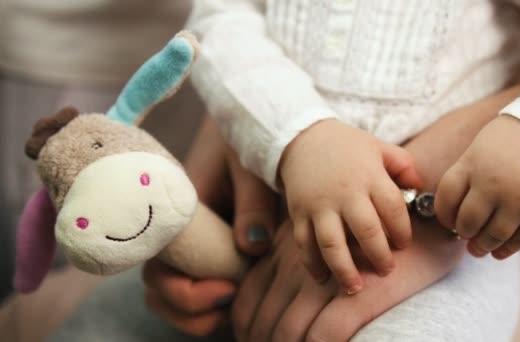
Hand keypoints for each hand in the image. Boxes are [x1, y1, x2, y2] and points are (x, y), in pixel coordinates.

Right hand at [144, 118, 278, 335]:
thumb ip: (253, 202)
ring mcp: (192, 244)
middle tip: (232, 299)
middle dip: (189, 308)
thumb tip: (252, 247)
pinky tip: (241, 300)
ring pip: (173, 294)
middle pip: (160, 288)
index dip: (184, 290)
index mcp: (177, 214)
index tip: (226, 288)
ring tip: (234, 307)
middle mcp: (177, 233)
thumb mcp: (250, 164)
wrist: (250, 121)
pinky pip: (199, 286)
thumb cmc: (245, 137)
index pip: (159, 266)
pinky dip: (211, 305)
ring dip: (196, 314)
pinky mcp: (212, 249)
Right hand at [233, 83, 519, 340]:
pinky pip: (304, 243)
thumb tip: (421, 186)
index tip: (402, 244)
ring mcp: (320, 205)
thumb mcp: (379, 147)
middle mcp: (346, 193)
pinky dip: (312, 264)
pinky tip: (323, 277)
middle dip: (380, 256)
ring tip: (356, 286)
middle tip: (387, 270)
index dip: (402, 232)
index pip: (393, 210)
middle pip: (367, 231)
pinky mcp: (299, 213)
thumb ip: (403, 166)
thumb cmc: (346, 145)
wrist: (301, 137)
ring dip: (345, 269)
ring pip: (332, 244)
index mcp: (370, 176)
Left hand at [435, 115, 519, 258]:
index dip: (443, 215)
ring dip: (482, 246)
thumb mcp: (478, 150)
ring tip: (478, 248)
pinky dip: (506, 249)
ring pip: (493, 236)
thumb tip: (453, 217)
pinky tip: (498, 251)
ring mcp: (519, 199)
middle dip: (464, 232)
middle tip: (465, 234)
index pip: (446, 199)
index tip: (448, 220)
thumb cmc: (510, 142)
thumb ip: (465, 179)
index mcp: (472, 165)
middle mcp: (493, 184)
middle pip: (468, 222)